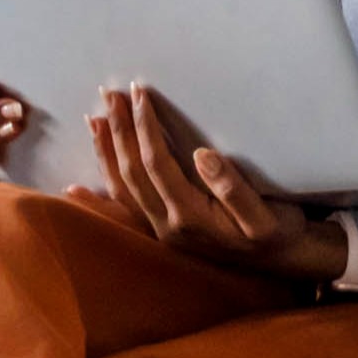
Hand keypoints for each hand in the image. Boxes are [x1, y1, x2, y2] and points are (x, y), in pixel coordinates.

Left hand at [72, 84, 350, 282]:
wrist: (283, 264)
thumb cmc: (277, 233)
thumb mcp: (267, 216)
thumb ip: (234, 188)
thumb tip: (202, 155)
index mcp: (190, 217)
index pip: (156, 163)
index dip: (145, 127)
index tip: (139, 94)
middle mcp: (167, 226)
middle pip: (131, 173)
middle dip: (119, 131)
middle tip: (109, 94)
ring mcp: (161, 231)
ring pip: (122, 189)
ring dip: (106, 153)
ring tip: (93, 120)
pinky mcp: (162, 232)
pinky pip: (122, 211)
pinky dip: (97, 197)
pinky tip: (74, 188)